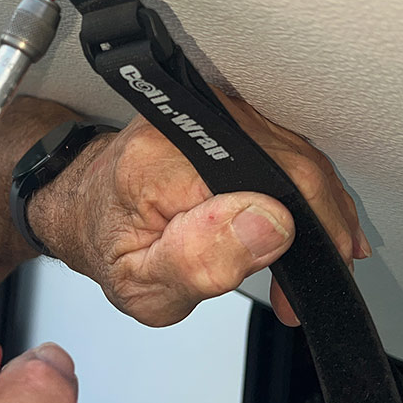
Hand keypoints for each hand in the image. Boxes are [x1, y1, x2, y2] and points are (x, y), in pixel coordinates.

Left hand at [30, 93, 368, 326]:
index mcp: (164, 162)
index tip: (292, 289)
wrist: (84, 206)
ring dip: (318, 215)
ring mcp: (213, 113)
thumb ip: (200, 261)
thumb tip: (273, 224)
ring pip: (300, 158)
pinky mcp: (226, 116)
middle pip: (295, 168)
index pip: (271, 184)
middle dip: (318, 232)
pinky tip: (305, 228)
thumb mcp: (141, 284)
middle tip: (296, 289)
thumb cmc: (106, 245)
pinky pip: (286, 150)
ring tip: (301, 268)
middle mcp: (192, 124)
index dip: (306, 238)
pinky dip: (303, 193)